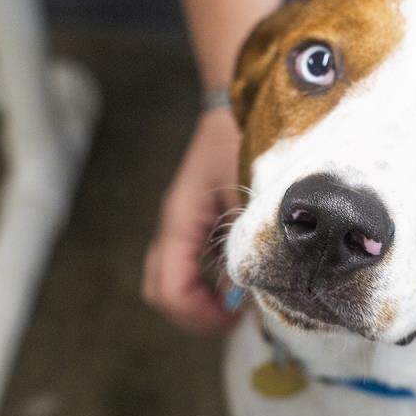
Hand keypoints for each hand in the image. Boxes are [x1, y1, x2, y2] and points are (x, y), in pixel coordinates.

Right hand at [142, 106, 242, 333]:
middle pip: (160, 291)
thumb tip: (244, 292)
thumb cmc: (248, 139)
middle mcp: (173, 224)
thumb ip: (248, 244)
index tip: (236, 316)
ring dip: (198, 299)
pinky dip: (203, 281)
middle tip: (236, 315)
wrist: (240, 100)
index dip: (200, 316)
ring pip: (168, 279)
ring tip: (239, 297)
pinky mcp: (192, 220)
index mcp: (181, 220)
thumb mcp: (254, 194)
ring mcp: (179, 223)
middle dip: (195, 314)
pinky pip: (184, 264)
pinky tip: (238, 274)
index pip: (170, 290)